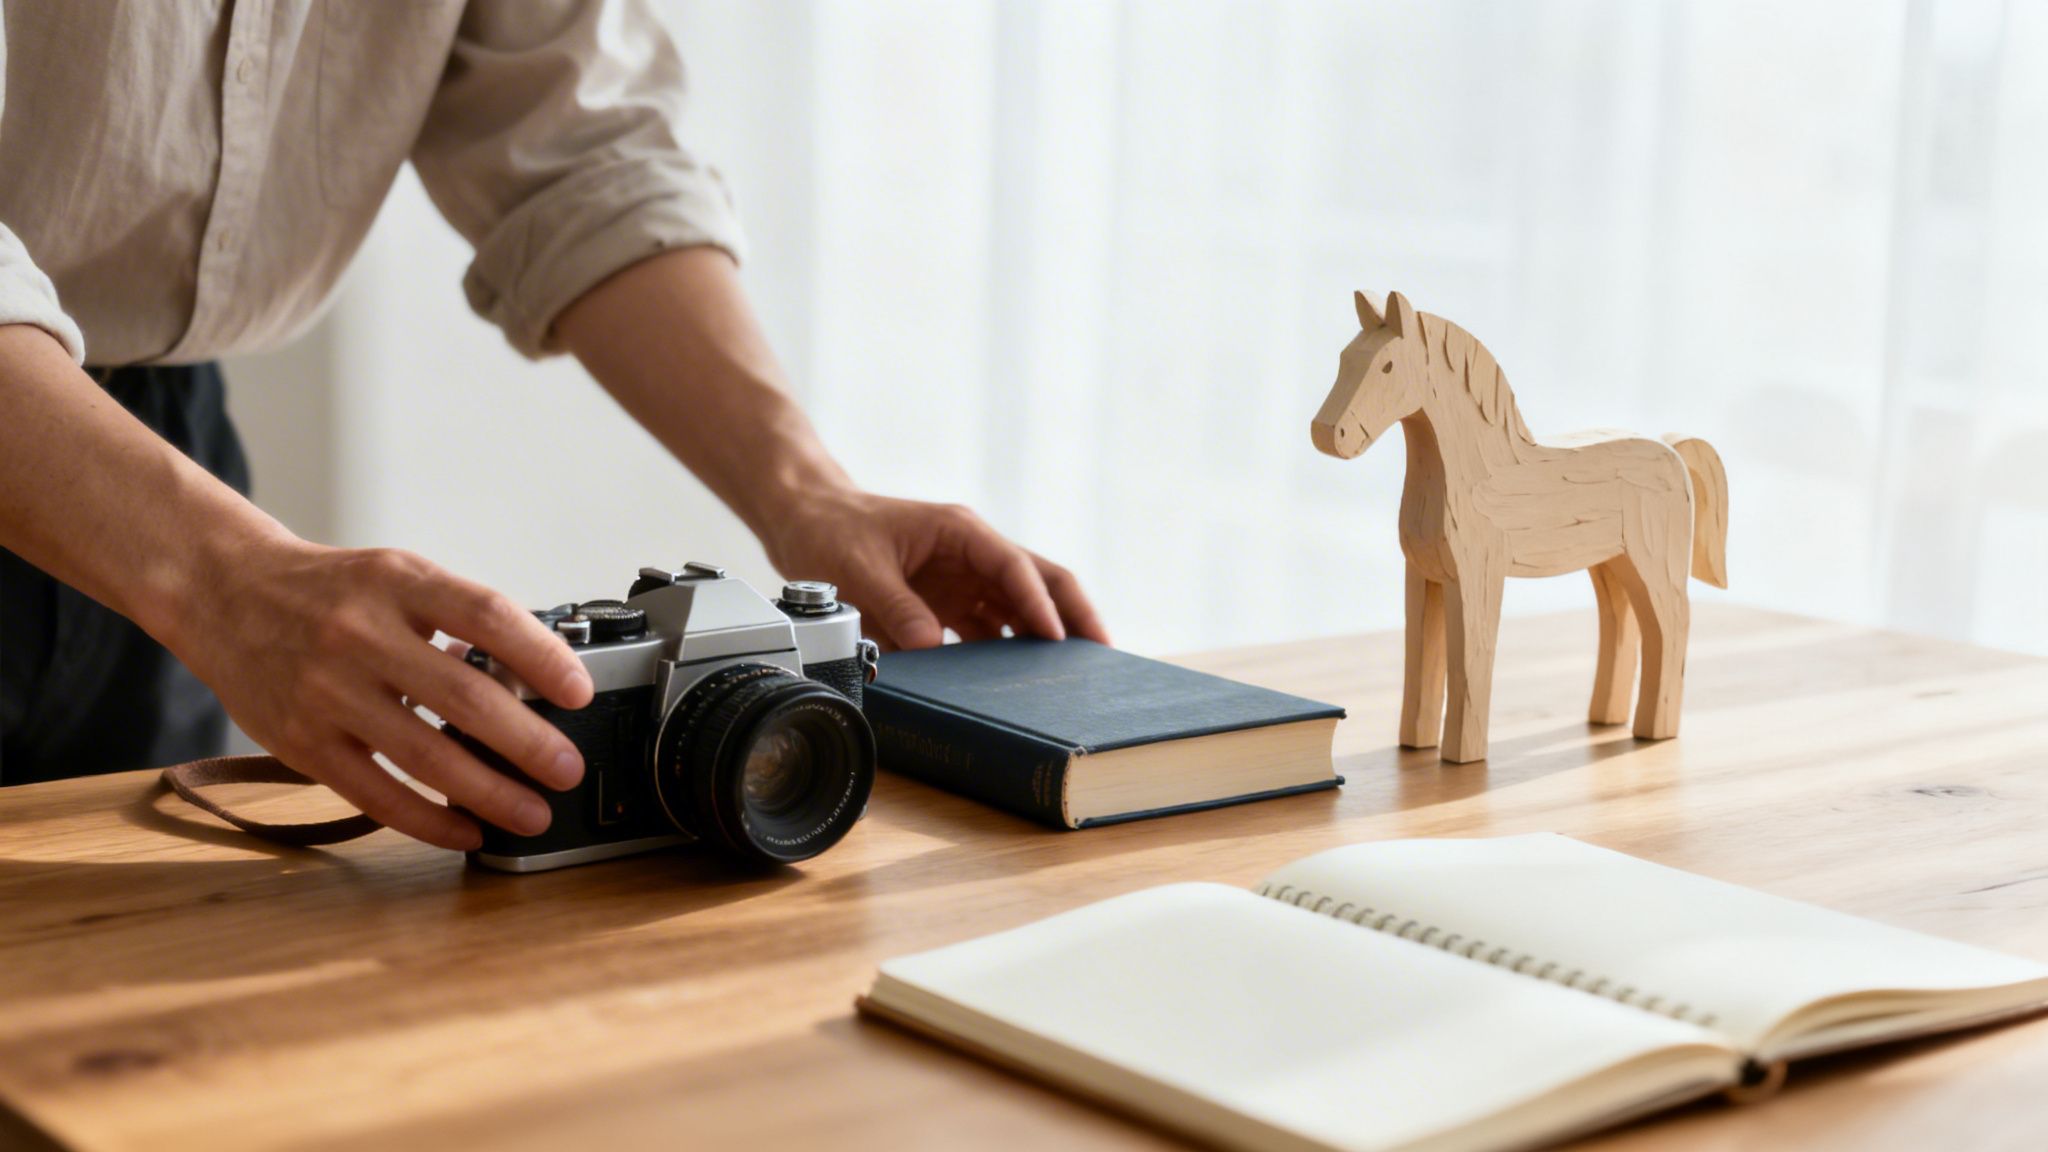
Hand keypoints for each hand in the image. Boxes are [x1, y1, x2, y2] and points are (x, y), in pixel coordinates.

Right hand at [170, 539, 594, 848]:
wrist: (223, 594)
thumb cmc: (330, 591)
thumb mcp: (396, 578)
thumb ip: (457, 620)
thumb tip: (534, 678)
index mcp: (399, 582)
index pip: (486, 615)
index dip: (542, 656)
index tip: (580, 692)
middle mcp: (361, 633)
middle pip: (464, 695)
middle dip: (529, 742)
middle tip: (569, 769)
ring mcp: (328, 690)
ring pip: (425, 754)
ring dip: (490, 793)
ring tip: (533, 813)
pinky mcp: (302, 741)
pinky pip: (377, 794)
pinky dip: (430, 820)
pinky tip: (468, 830)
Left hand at [761, 488, 1109, 650]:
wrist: (806, 521)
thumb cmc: (832, 529)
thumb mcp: (859, 568)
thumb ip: (895, 607)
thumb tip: (931, 648)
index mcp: (959, 532)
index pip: (1012, 565)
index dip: (1037, 601)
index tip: (1055, 636)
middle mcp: (972, 555)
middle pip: (1038, 582)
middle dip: (1073, 614)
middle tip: (1103, 652)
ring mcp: (964, 581)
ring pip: (1020, 610)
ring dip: (1044, 641)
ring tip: (1070, 679)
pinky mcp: (950, 605)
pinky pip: (988, 631)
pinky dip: (1005, 656)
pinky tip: (1017, 686)